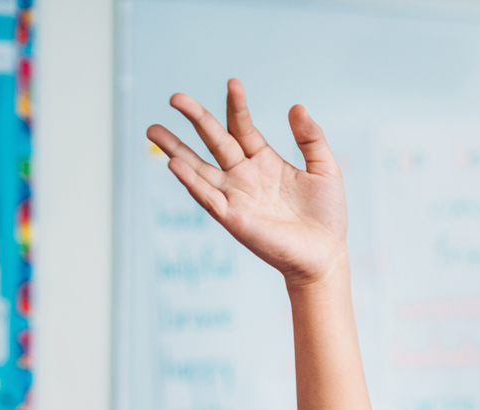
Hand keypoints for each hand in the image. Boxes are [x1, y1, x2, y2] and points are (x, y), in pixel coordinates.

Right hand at [146, 79, 347, 286]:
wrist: (325, 255)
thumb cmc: (326, 216)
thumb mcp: (325, 169)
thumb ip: (311, 138)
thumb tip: (296, 106)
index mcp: (264, 161)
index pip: (242, 127)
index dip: (237, 106)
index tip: (233, 83)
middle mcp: (244, 176)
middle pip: (214, 141)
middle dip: (195, 118)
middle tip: (175, 98)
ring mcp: (235, 196)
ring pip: (198, 168)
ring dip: (175, 150)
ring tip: (153, 131)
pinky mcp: (233, 218)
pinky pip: (207, 197)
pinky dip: (190, 182)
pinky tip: (175, 165)